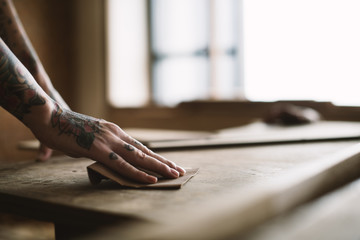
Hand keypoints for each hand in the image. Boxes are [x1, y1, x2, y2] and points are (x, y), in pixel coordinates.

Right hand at [35, 102, 185, 183]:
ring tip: (173, 175)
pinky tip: (149, 179)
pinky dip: (137, 173)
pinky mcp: (98, 149)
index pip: (140, 146)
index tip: (169, 163)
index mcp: (115, 132)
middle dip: (163, 162)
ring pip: (139, 157)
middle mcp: (116, 134)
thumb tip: (109, 159)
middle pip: (145, 151)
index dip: (156, 156)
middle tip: (179, 170)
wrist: (50, 117)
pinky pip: (122, 165)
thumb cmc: (68, 129)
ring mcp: (108, 141)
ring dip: (158, 168)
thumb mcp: (90, 138)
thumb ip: (103, 148)